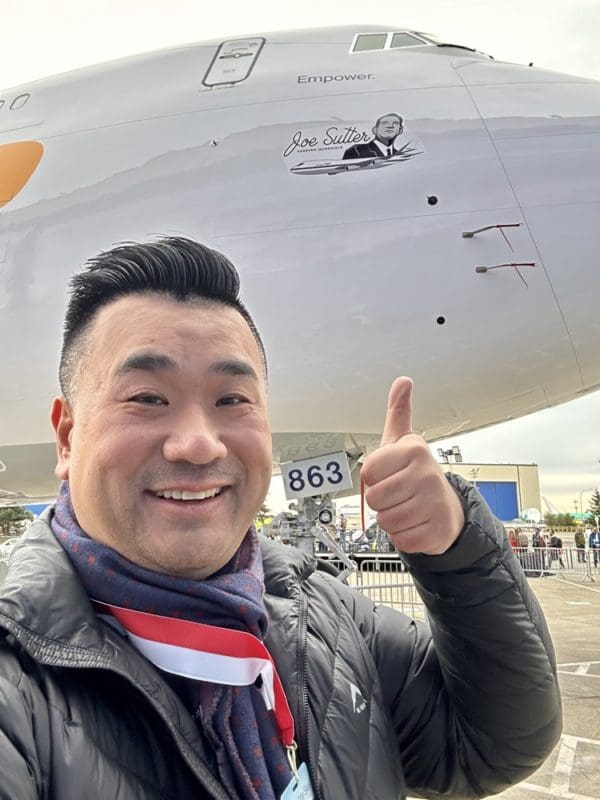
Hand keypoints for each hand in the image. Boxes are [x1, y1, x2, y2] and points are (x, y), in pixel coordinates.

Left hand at [360, 377, 464, 554]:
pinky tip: (418, 524)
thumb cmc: (416, 474)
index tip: (391, 474)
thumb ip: (399, 412)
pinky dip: (405, 537)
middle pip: (374, 499)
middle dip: (382, 502)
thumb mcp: (403, 441)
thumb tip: (403, 381)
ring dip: (393, 520)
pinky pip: (400, 540)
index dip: (374, 478)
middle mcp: (427, 473)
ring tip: (409, 508)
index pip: (367, 472)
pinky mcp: (438, 531)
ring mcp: (435, 503)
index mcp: (414, 450)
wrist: (448, 508)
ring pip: (385, 521)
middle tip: (401, 494)